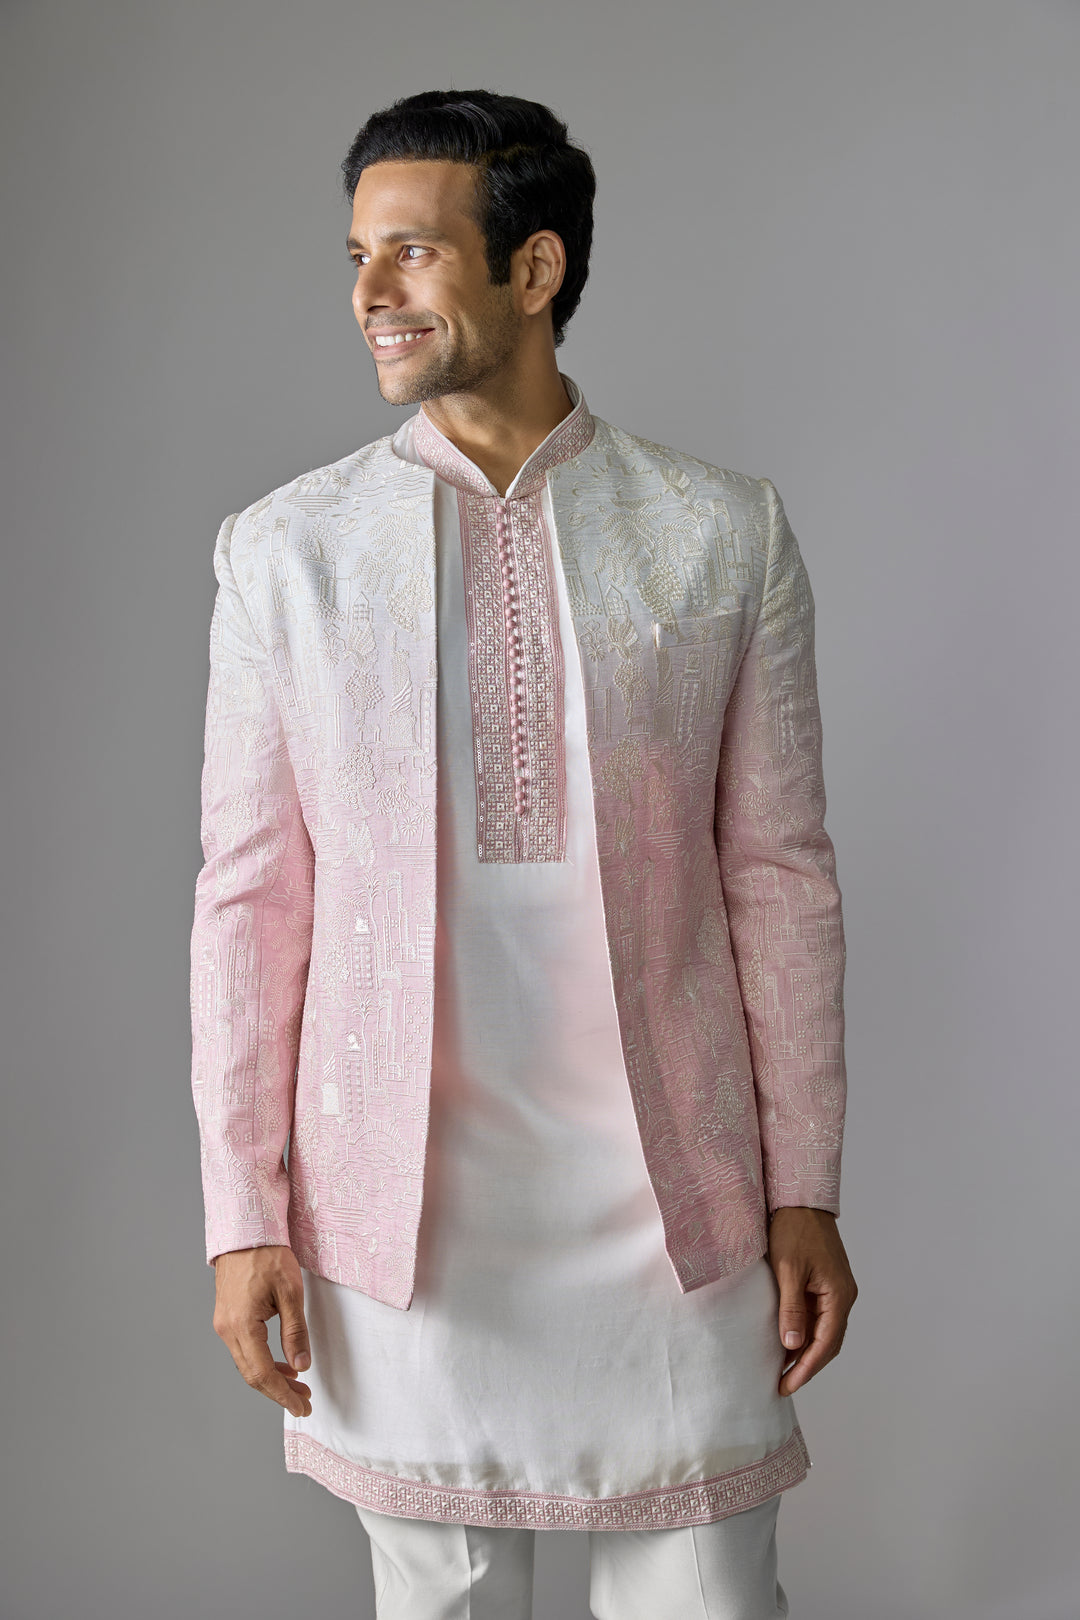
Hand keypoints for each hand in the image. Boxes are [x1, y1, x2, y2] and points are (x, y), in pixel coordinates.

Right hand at [212, 1245, 312, 1416]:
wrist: (245, 1231)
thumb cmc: (268, 1255)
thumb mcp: (291, 1292)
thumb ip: (295, 1332)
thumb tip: (301, 1366)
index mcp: (242, 1326)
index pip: (262, 1373)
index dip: (283, 1394)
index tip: (302, 1406)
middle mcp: (227, 1330)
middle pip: (252, 1375)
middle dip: (279, 1392)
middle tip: (304, 1401)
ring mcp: (224, 1324)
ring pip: (247, 1364)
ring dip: (271, 1378)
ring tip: (298, 1385)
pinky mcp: (227, 1318)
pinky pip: (244, 1350)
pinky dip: (262, 1362)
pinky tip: (281, 1364)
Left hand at [766, 1207, 856, 1395]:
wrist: (800, 1199)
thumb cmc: (793, 1230)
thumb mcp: (788, 1270)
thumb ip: (791, 1309)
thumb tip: (792, 1346)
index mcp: (839, 1295)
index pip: (825, 1344)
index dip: (806, 1369)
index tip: (786, 1386)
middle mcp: (843, 1296)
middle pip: (829, 1343)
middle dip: (806, 1366)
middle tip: (782, 1384)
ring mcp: (836, 1289)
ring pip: (824, 1331)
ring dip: (805, 1351)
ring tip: (782, 1369)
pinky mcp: (825, 1283)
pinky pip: (818, 1316)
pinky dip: (804, 1332)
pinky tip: (787, 1341)